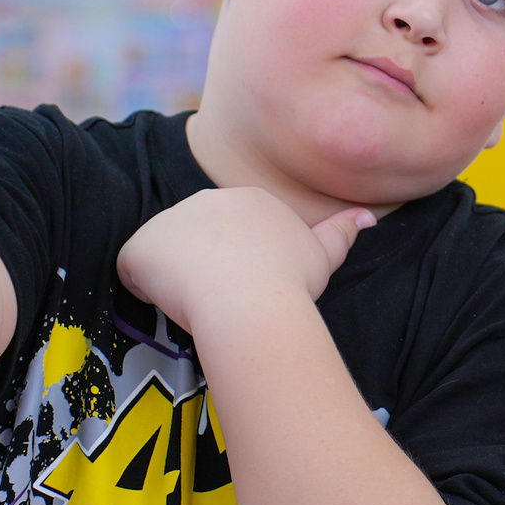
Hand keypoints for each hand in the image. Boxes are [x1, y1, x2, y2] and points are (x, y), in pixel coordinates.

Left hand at [116, 187, 372, 336]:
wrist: (252, 300)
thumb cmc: (291, 280)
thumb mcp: (324, 255)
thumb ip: (342, 231)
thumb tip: (368, 216)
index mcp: (251, 199)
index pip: (233, 231)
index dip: (239, 262)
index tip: (249, 285)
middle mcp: (209, 198)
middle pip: (198, 238)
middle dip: (206, 266)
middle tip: (227, 298)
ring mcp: (171, 219)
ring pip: (167, 253)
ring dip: (177, 278)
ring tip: (202, 304)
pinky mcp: (141, 245)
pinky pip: (135, 270)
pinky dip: (147, 289)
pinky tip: (173, 306)